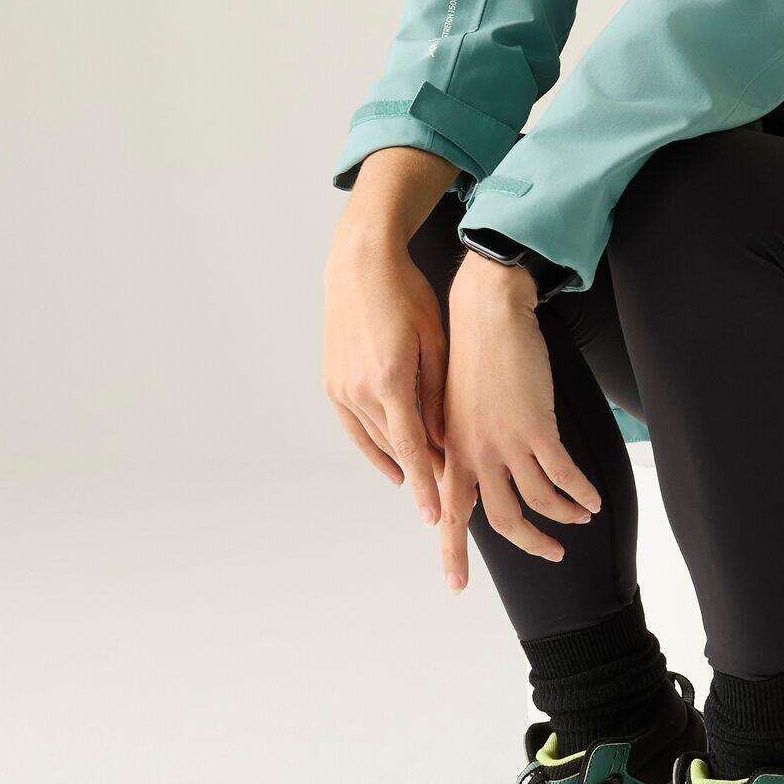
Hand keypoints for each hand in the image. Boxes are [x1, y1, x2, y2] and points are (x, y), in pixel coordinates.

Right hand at [322, 222, 452, 524]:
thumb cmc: (406, 295)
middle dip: (423, 472)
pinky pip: (355, 427)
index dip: (426, 485)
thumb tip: (445, 438)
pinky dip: (374, 448)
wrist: (361, 265)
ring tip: (429, 478)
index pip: (412, 448)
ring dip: (401, 461)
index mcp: (391, 381)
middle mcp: (360, 390)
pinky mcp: (331, 382)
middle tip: (452, 492)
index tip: (437, 517)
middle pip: (395, 449)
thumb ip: (439, 393)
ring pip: (375, 441)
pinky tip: (392, 464)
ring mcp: (341, 387)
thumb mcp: (435, 341)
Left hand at [436, 254, 602, 590]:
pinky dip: (581, 493)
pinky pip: (564, 475)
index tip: (456, 587)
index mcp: (452, 451)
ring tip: (583, 517)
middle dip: (532, 544)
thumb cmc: (473, 354)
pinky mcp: (536, 427)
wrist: (487, 314)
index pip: (450, 514)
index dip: (452, 553)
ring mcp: (505, 442)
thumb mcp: (455, 407)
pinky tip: (594, 499)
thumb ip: (463, 445)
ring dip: (565, 515)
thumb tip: (477, 474)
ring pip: (539, 501)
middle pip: (504, 520)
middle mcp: (474, 454)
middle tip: (554, 553)